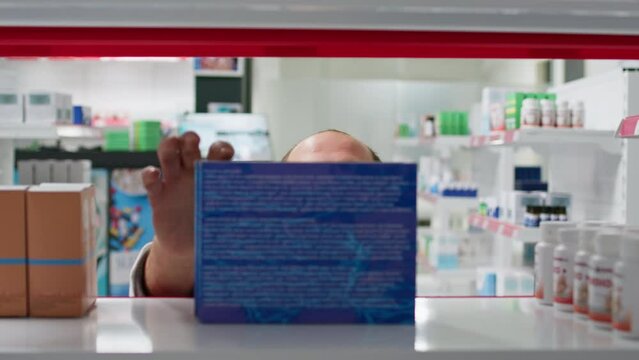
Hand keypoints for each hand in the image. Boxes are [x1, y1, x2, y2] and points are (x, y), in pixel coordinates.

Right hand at [141, 132, 233, 295]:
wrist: (187, 246)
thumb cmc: (212, 226)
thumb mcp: (228, 218)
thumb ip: (243, 211)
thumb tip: (269, 214)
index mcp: (213, 174)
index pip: (218, 150)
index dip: (221, 147)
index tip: (224, 154)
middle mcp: (193, 172)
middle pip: (189, 143)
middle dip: (191, 139)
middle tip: (194, 143)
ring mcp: (174, 181)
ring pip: (168, 153)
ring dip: (169, 146)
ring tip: (173, 150)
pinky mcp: (158, 196)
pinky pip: (150, 179)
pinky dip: (149, 173)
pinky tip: (154, 175)